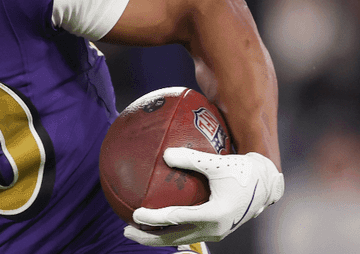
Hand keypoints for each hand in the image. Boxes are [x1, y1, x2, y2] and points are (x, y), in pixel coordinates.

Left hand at [123, 148, 283, 245]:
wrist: (267, 185)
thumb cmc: (243, 170)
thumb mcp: (218, 162)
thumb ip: (192, 158)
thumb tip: (165, 154)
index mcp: (215, 214)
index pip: (178, 219)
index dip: (155, 218)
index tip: (135, 214)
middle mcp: (214, 228)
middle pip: (174, 238)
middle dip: (148, 238)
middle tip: (126, 231)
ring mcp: (215, 232)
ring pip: (179, 239)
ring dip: (156, 237)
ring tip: (135, 230)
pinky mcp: (215, 230)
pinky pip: (187, 232)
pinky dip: (169, 230)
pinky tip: (155, 220)